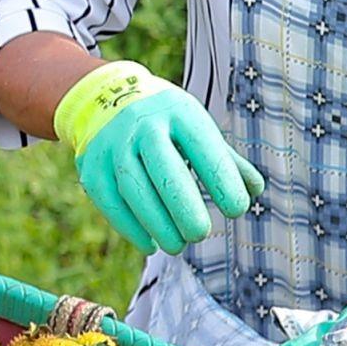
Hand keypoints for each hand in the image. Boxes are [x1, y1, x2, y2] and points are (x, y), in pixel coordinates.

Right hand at [58, 64, 260, 256]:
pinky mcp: (92, 166)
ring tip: (177, 245)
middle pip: (164, 168)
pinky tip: (150, 244)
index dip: (222, 180)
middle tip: (201, 234)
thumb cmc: (167, 122)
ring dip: (157, 222)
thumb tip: (255, 189)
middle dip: (184, 206)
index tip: (237, 210)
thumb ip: (226, 160)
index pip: (204, 148)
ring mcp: (113, 145)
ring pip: (134, 188)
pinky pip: (111, 202)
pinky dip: (131, 227)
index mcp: (179, 112)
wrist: (106, 100)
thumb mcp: (197, 127)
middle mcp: (143, 124)